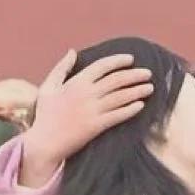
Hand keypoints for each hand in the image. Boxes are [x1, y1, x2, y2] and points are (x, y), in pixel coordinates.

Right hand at [20, 50, 153, 187]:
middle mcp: (86, 94)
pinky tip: (140, 105)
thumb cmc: (45, 115)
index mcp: (76, 82)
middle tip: (148, 73)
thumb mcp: (48, 87)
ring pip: (120, 97)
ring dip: (137, 91)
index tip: (131, 59)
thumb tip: (72, 51)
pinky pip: (118, 115)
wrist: (44, 142)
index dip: (118, 61)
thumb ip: (61, 68)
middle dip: (134, 75)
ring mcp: (92, 110)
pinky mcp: (96, 126)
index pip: (102, 66)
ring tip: (150, 88)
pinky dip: (130, 109)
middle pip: (116, 80)